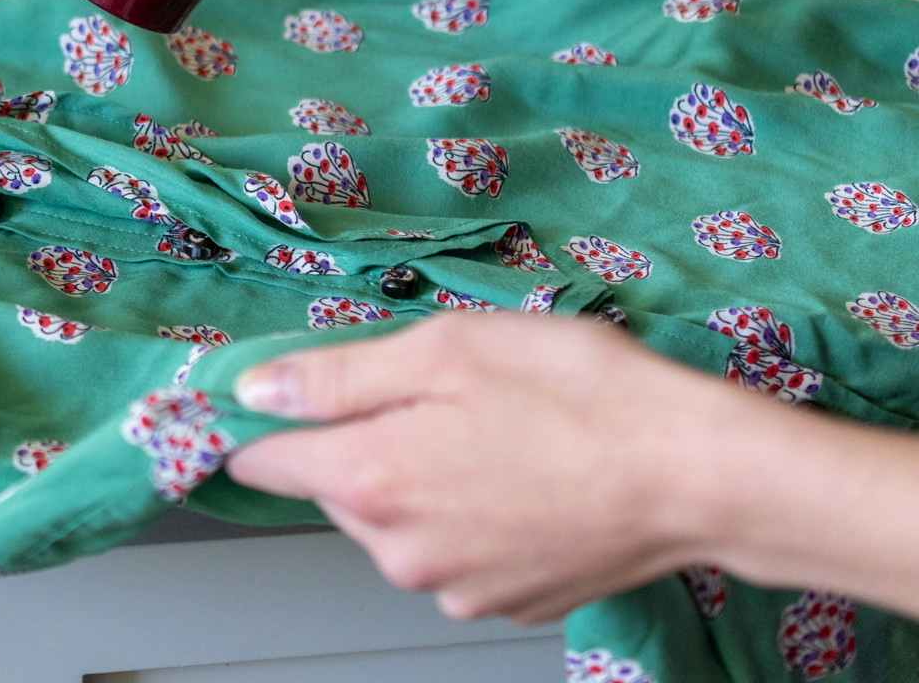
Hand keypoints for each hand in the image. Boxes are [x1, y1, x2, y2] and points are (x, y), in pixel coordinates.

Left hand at [226, 315, 741, 622]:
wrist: (697, 476)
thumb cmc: (578, 396)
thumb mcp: (446, 349)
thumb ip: (336, 374)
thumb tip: (255, 389)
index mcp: (370, 480)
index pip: (263, 460)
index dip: (263, 418)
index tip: (285, 389)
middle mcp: (398, 551)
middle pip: (336, 486)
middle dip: (365, 438)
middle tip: (438, 392)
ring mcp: (453, 588)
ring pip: (397, 519)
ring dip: (420, 477)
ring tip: (496, 432)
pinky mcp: (504, 603)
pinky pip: (454, 550)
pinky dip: (470, 513)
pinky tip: (525, 476)